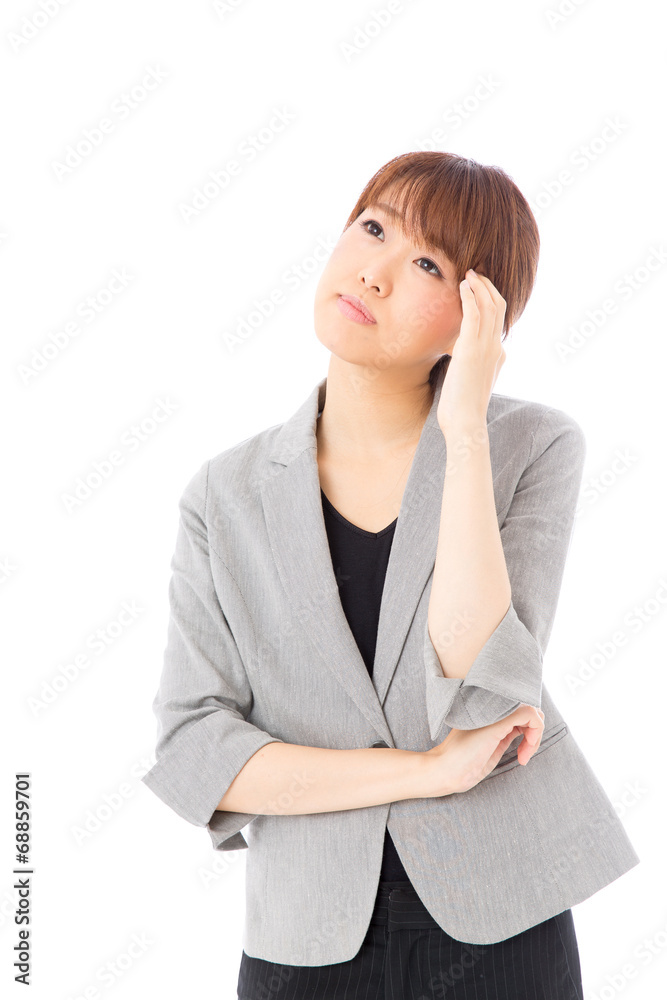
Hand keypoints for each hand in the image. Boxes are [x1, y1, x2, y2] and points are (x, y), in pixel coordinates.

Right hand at [423, 703, 545, 796]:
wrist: (445, 770)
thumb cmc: (465, 763)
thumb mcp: (492, 745)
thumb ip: (505, 734)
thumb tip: (525, 730)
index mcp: (491, 714)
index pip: (521, 710)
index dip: (529, 730)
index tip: (522, 753)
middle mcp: (494, 708)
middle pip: (529, 708)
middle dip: (535, 733)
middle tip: (524, 755)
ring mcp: (496, 713)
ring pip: (533, 710)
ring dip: (536, 736)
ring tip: (524, 755)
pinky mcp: (499, 721)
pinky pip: (530, 715)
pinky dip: (536, 733)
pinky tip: (524, 753)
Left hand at [436, 269, 506, 435]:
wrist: (466, 422)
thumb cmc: (462, 408)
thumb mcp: (469, 382)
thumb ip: (468, 366)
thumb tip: (458, 358)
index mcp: (497, 355)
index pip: (499, 321)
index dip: (490, 300)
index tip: (478, 288)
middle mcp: (496, 348)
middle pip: (498, 307)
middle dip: (487, 287)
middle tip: (474, 274)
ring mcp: (486, 348)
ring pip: (489, 306)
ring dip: (479, 287)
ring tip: (468, 274)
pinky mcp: (471, 349)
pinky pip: (474, 314)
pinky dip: (470, 296)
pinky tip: (463, 285)